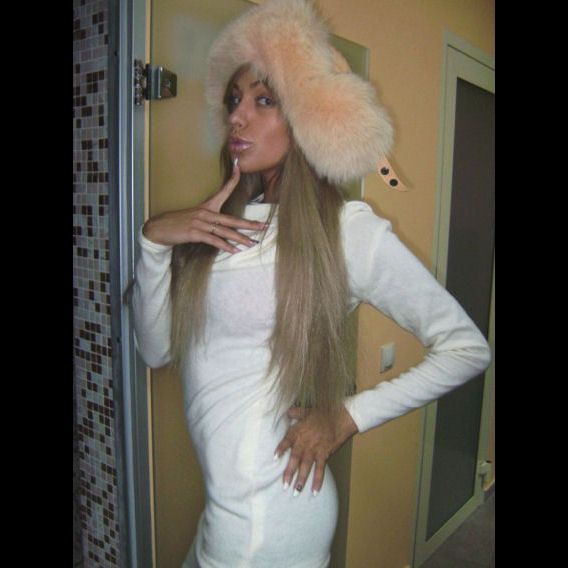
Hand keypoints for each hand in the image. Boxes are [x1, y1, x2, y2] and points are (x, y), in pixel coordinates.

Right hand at [142, 159, 267, 252]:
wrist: (158, 228)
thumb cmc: (177, 224)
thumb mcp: (193, 217)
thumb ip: (208, 220)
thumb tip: (221, 227)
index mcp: (207, 207)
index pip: (223, 191)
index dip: (232, 179)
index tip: (239, 168)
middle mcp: (206, 213)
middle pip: (232, 219)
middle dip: (249, 224)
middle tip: (263, 227)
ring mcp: (200, 223)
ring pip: (225, 231)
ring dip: (240, 239)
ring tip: (251, 244)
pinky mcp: (195, 233)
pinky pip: (213, 240)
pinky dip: (225, 246)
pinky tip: (234, 250)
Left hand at [274, 405, 358, 495]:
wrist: (341, 417)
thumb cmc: (324, 413)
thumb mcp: (307, 410)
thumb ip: (296, 413)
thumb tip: (287, 412)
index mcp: (298, 431)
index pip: (286, 441)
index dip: (281, 449)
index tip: (274, 458)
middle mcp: (304, 442)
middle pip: (294, 459)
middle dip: (289, 472)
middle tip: (284, 485)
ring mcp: (314, 449)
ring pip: (305, 466)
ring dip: (301, 479)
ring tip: (296, 492)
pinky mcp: (325, 454)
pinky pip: (320, 469)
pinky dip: (318, 481)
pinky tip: (315, 491)